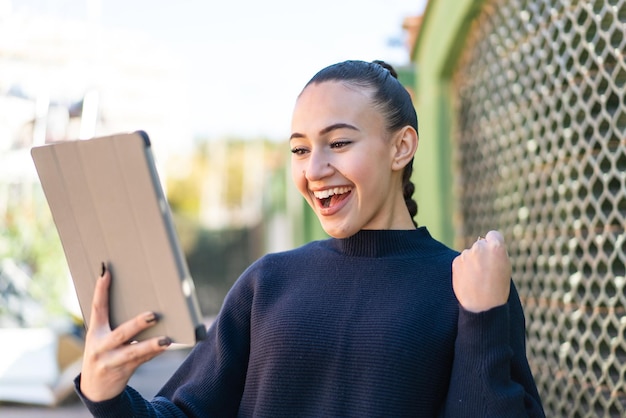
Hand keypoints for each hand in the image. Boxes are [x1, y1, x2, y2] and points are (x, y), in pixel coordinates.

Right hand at [79, 264, 171, 401]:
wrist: (95, 390)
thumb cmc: (104, 354)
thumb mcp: (102, 340)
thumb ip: (116, 325)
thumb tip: (143, 306)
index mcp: (94, 333)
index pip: (97, 308)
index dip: (101, 290)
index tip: (106, 272)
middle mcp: (101, 347)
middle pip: (121, 333)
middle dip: (138, 324)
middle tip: (153, 315)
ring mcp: (111, 361)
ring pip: (134, 352)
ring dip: (151, 345)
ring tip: (166, 339)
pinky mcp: (123, 372)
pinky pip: (142, 361)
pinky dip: (154, 353)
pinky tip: (166, 346)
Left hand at [452, 230, 511, 312]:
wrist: (482, 306)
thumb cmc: (498, 288)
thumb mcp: (505, 267)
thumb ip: (496, 253)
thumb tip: (486, 243)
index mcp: (496, 247)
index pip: (493, 235)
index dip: (493, 243)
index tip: (493, 252)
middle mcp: (480, 248)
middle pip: (480, 244)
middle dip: (482, 253)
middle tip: (485, 270)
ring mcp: (466, 254)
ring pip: (470, 253)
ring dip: (472, 261)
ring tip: (477, 278)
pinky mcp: (456, 261)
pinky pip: (461, 261)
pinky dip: (464, 268)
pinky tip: (469, 280)